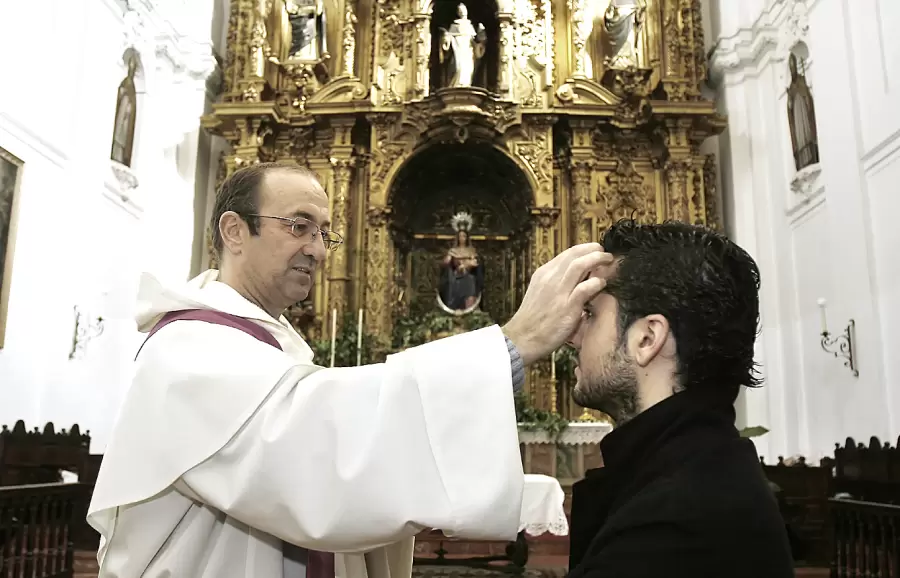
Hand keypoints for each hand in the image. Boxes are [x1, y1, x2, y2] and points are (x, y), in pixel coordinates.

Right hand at [502, 243, 612, 365]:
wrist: (522, 338)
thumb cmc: (533, 320)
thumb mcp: (540, 293)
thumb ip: (556, 284)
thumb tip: (576, 278)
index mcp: (543, 274)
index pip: (567, 254)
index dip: (584, 249)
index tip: (595, 251)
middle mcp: (550, 278)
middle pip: (574, 254)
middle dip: (593, 249)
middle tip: (605, 252)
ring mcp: (558, 292)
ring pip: (580, 265)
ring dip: (597, 259)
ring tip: (608, 260)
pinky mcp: (567, 307)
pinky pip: (585, 288)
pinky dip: (596, 283)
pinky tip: (602, 284)